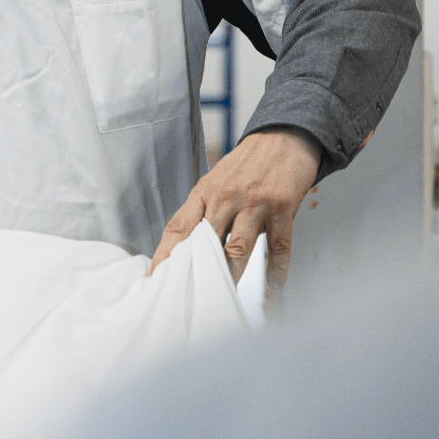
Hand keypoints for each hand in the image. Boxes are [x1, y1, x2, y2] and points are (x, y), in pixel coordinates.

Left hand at [148, 129, 321, 302]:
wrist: (284, 136)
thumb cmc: (246, 164)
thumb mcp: (215, 181)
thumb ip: (202, 212)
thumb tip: (184, 250)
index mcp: (205, 192)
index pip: (178, 228)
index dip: (164, 257)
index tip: (154, 281)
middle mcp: (227, 197)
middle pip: (206, 244)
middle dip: (197, 275)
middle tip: (190, 300)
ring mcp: (256, 203)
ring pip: (238, 249)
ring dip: (233, 278)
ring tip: (226, 302)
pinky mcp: (283, 208)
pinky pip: (278, 248)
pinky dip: (275, 274)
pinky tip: (272, 291)